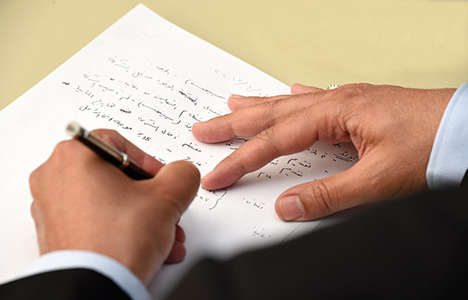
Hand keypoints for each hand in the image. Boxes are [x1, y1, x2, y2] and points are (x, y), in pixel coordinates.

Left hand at [29, 130, 199, 283]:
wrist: (93, 286)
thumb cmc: (118, 241)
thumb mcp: (168, 197)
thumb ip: (182, 174)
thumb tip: (181, 173)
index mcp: (74, 154)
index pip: (120, 144)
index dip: (150, 163)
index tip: (163, 182)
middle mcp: (54, 176)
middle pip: (115, 177)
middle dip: (149, 198)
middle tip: (165, 211)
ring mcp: (50, 207)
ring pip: (108, 202)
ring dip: (141, 217)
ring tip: (163, 236)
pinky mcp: (54, 233)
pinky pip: (95, 222)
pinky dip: (120, 230)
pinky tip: (144, 247)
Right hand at [192, 83, 454, 220]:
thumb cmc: (434, 144)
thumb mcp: (378, 181)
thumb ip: (329, 196)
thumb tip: (286, 206)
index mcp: (335, 115)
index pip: (275, 142)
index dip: (241, 160)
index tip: (216, 175)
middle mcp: (336, 102)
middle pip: (272, 114)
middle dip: (234, 124)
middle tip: (204, 129)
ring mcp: (347, 101)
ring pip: (289, 104)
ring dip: (257, 107)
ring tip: (231, 105)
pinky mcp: (359, 106)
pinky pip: (315, 99)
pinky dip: (295, 100)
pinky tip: (288, 93)